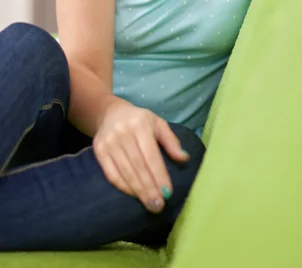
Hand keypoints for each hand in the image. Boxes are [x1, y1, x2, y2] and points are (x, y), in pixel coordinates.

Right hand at [93, 98, 189, 212]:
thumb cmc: (140, 121)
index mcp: (141, 124)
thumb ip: (171, 141)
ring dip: (138, 191)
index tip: (167, 193)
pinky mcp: (99, 150)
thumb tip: (185, 158)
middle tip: (158, 206)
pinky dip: (123, 186)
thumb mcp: (158, 124)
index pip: (151, 155)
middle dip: (149, 188)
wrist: (111, 113)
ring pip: (125, 172)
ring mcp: (109, 142)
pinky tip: (133, 195)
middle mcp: (123, 132)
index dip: (159, 175)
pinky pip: (111, 174)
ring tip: (149, 204)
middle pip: (138, 166)